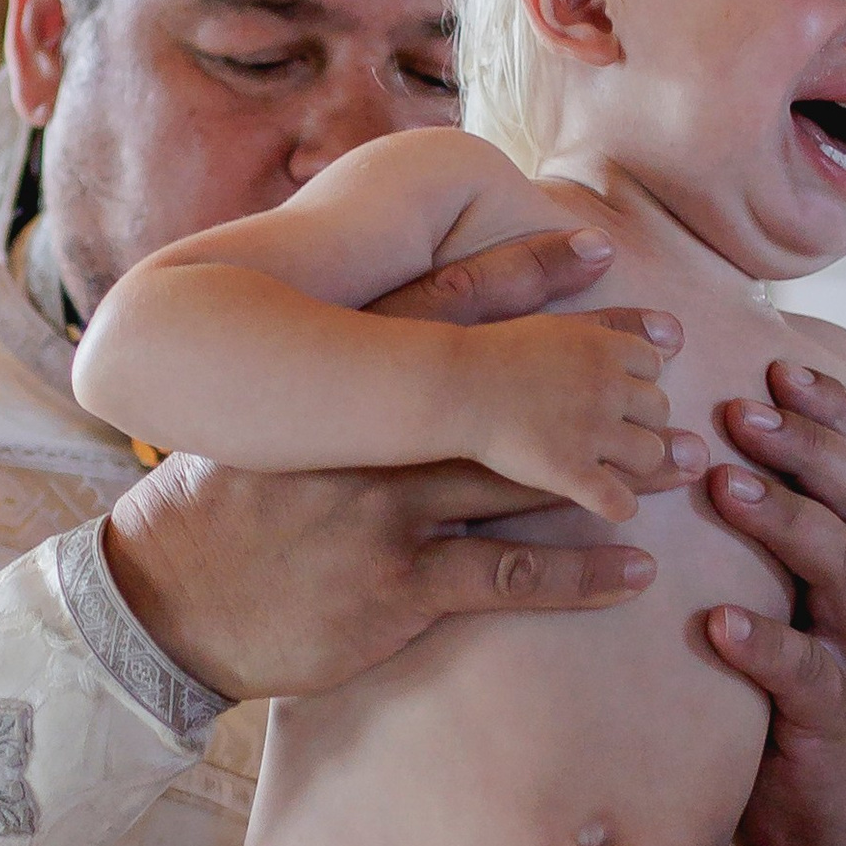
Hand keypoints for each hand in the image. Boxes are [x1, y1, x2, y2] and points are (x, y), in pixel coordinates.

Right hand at [102, 223, 657, 701]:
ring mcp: (387, 510)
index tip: (595, 243)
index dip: (526, 272)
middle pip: (507, 387)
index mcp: (339, 386)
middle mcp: (373, 438)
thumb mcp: (259, 419)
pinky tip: (635, 568)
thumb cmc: (211, 512)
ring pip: (522, 479)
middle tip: (675, 339)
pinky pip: (505, 575)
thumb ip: (320, 380)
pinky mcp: (396, 587)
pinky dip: (577, 574)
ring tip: (683, 461)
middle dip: (598, 362)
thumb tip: (366, 338)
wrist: (162, 602)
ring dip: (611, 472)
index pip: (446, 308)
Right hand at [450, 307, 688, 521]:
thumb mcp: (541, 309)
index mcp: (603, 347)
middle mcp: (608, 386)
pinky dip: (619, 506)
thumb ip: (577, 290)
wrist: (450, 387)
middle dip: (642, 423)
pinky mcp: (570, 472)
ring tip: (610, 468)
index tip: (612, 396)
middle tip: (612, 435)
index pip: (653, 366)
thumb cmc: (486, 349)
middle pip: (659, 411)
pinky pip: (618, 501)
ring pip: (649, 455)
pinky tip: (606, 504)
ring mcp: (592, 431)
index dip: (635, 384)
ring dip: (636, 465)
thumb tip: (603, 244)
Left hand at [702, 356, 845, 845]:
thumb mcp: (781, 603)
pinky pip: (804, 674)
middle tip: (737, 412)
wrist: (819, 817)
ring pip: (842, 570)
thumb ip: (761, 541)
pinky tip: (716, 623)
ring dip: (784, 520)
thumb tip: (698, 451)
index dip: (829, 413)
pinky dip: (763, 645)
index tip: (776, 367)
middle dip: (804, 446)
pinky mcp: (831, 720)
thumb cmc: (780, 697)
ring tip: (724, 486)